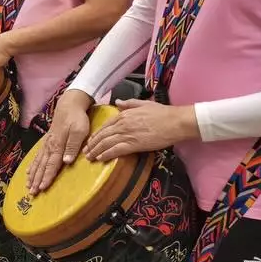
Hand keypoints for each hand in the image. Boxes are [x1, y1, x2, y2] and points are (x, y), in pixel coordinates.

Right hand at [26, 90, 94, 194]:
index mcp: (57, 145)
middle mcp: (50, 146)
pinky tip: (29, 171)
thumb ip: (73, 146)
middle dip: (36, 180)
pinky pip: (37, 156)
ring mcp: (47, 143)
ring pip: (38, 162)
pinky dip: (32, 165)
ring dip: (33, 175)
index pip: (51, 165)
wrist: (69, 104)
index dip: (46, 177)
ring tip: (28, 186)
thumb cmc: (76, 118)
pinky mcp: (47, 141)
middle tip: (31, 193)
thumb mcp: (79, 131)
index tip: (42, 188)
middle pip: (42, 166)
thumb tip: (66, 161)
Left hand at [82, 99, 199, 162]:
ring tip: (90, 157)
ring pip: (106, 143)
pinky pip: (116, 150)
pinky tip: (101, 158)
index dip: (96, 135)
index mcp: (123, 115)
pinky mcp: (134, 144)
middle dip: (92, 145)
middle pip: (102, 136)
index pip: (104, 126)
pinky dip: (106, 154)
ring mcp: (127, 134)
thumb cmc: (162, 113)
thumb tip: (117, 103)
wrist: (175, 122)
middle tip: (85, 152)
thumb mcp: (143, 104)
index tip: (90, 141)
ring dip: (96, 151)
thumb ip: (128, 104)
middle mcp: (122, 124)